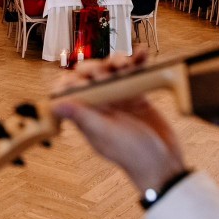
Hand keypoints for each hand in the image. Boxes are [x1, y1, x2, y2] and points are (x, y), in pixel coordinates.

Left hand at [53, 51, 185, 193]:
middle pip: (91, 75)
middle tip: (111, 69)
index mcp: (86, 115)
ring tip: (127, 62)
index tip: (86, 77)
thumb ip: (83, 118)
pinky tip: (143, 54)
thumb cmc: (133, 155)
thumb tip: (55, 104)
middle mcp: (100, 105)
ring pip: (111, 70)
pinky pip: (133, 73)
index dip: (73, 78)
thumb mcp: (107, 135)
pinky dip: (138, 62)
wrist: (164, 163)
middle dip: (99, 66)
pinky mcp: (137, 95)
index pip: (69, 90)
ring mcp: (118, 98)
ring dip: (118, 61)